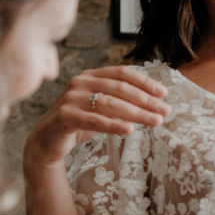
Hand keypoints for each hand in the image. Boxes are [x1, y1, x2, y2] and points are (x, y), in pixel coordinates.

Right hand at [24, 66, 170, 170]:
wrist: (47, 141)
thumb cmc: (79, 123)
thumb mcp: (102, 109)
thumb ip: (122, 103)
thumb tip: (155, 105)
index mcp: (91, 75)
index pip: (122, 73)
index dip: (145, 82)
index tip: (164, 93)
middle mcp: (80, 82)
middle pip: (120, 88)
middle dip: (146, 100)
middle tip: (166, 111)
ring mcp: (71, 98)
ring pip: (110, 103)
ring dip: (137, 113)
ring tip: (156, 121)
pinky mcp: (65, 115)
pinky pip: (94, 120)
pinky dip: (113, 125)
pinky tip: (129, 130)